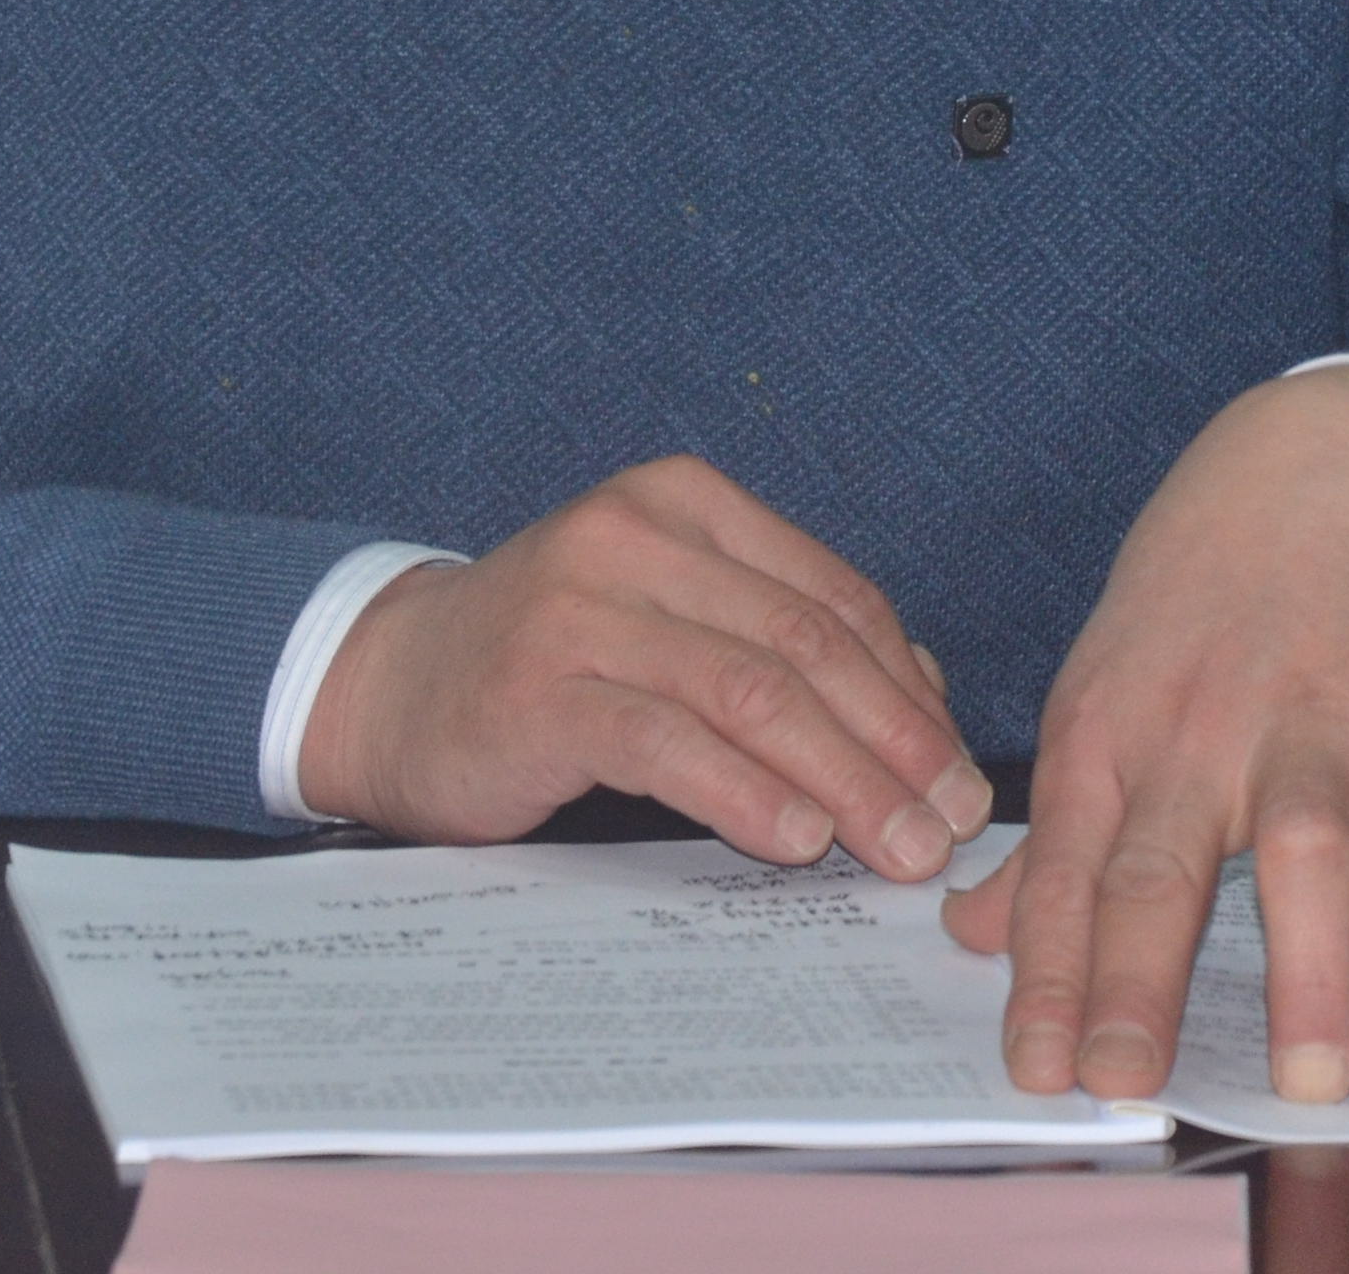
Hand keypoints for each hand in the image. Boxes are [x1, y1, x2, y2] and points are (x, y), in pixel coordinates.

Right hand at [297, 456, 994, 876]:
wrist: (389, 684)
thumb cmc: (552, 662)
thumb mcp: (671, 621)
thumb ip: (778, 643)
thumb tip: (921, 710)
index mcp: (686, 501)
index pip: (835, 596)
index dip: (910, 692)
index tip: (960, 775)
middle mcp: (637, 533)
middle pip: (806, 645)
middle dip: (894, 746)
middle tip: (946, 828)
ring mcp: (583, 605)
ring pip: (752, 693)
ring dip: (842, 780)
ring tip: (892, 847)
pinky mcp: (540, 687)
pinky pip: (668, 743)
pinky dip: (745, 793)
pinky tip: (795, 838)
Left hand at [943, 365, 1348, 1100]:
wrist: (1330, 468)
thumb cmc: (1200, 602)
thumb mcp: (1102, 692)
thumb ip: (1049, 833)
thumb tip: (970, 937)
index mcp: (1105, 731)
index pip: (1061, 869)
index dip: (1044, 975)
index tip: (1035, 1071)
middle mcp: (1195, 734)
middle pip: (1156, 869)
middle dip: (1134, 981)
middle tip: (1124, 1083)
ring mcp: (1306, 732)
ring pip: (1299, 859)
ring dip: (1306, 976)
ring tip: (1307, 1084)